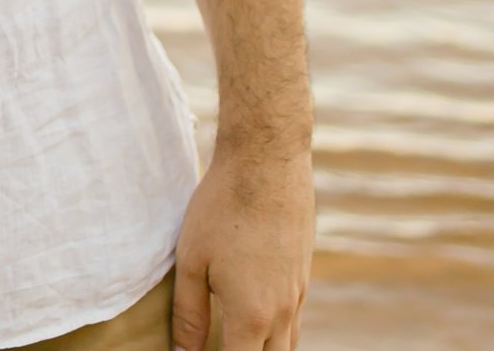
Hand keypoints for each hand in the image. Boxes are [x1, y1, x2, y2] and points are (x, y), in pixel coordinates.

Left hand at [170, 145, 312, 350]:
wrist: (267, 161)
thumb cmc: (222, 208)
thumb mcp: (192, 262)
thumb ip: (189, 315)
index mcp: (252, 317)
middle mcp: (282, 313)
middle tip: (220, 345)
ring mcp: (299, 293)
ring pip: (288, 344)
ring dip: (265, 350)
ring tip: (237, 338)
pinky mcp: (304, 273)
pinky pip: (296, 319)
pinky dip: (278, 330)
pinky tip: (257, 317)